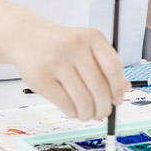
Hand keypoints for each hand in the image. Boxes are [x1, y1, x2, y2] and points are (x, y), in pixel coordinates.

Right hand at [11, 17, 130, 120]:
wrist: (26, 36)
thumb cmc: (61, 45)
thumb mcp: (86, 46)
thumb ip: (105, 65)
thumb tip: (123, 91)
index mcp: (92, 36)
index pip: (113, 68)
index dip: (118, 89)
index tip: (117, 100)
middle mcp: (75, 45)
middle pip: (100, 87)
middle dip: (104, 107)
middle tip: (102, 113)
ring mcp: (56, 61)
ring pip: (83, 100)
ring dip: (88, 113)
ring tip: (86, 113)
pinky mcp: (40, 77)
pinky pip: (65, 104)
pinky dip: (73, 113)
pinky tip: (72, 109)